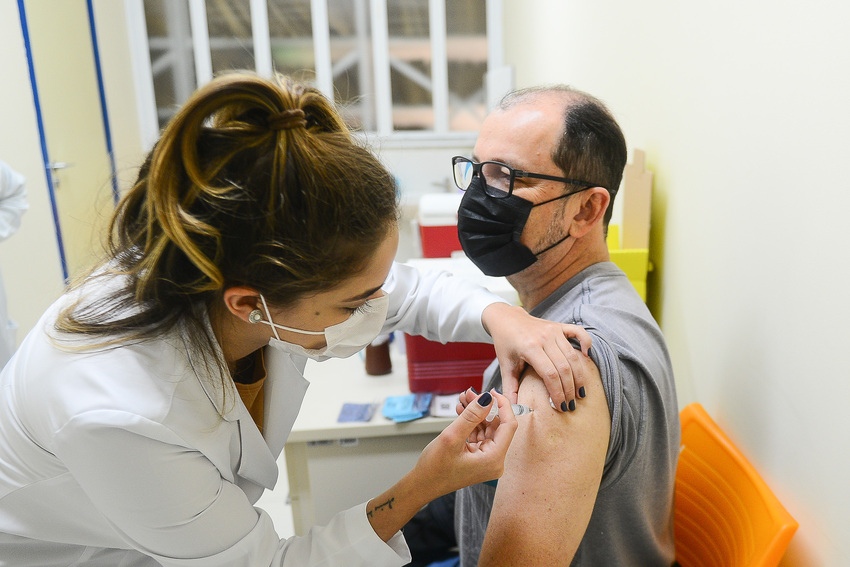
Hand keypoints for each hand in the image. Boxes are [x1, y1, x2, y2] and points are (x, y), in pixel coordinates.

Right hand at [365, 390, 517, 541]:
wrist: (422, 485)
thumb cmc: (434, 468)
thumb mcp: (452, 437)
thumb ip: (471, 416)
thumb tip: (487, 398)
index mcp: (494, 459)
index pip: (508, 425)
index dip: (502, 406)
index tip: (491, 391)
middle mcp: (495, 461)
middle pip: (497, 425)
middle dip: (484, 407)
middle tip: (469, 393)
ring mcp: (487, 460)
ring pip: (487, 428)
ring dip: (476, 413)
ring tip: (463, 399)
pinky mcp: (479, 458)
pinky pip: (480, 434)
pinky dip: (471, 422)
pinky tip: (462, 411)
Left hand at [480, 303, 591, 411]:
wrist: (506, 318)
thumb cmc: (505, 344)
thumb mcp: (505, 366)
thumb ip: (509, 388)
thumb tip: (514, 410)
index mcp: (529, 348)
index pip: (550, 375)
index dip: (558, 393)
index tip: (561, 407)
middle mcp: (544, 338)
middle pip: (564, 368)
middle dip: (569, 389)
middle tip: (571, 404)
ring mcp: (553, 330)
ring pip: (573, 356)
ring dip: (579, 376)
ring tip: (579, 393)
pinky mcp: (559, 325)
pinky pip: (579, 332)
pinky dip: (586, 343)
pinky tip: (587, 357)